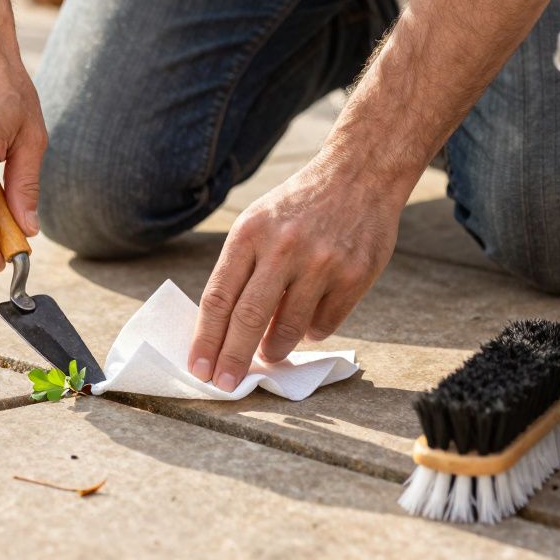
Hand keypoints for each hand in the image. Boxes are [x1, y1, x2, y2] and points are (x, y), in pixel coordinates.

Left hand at [187, 153, 408, 390]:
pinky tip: (308, 318)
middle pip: (248, 319)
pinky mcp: (354, 276)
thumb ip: (243, 271)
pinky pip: (324, 324)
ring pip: (288, 330)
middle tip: (226, 385)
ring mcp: (321, 262)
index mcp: (249, 233)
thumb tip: (226, 332)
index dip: (206, 338)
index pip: (218, 297)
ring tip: (270, 351)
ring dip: (274, 349)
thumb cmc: (298, 207)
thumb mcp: (258, 224)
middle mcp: (283, 247)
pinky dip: (311, 331)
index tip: (199, 369)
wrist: (360, 174)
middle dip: (233, 360)